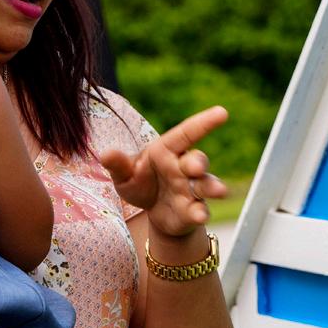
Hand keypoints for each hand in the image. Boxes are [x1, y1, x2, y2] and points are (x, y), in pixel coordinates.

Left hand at [100, 106, 228, 238]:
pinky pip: (200, 209)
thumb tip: (105, 154)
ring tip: (220, 191)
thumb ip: (118, 164)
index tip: (222, 112)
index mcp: (167, 151)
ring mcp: (191, 189)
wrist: (152, 212)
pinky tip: (200, 215)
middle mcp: (183, 167)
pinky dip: (201, 212)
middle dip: (198, 162)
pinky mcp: (193, 209)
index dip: (204, 123)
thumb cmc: (140, 183)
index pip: (186, 133)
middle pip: (197, 160)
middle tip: (195, 167)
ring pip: (206, 184)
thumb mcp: (124, 175)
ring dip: (212, 187)